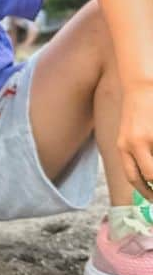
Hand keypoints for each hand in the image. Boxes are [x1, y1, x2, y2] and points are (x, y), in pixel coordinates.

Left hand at [118, 83, 152, 199]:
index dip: (146, 192)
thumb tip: (149, 176)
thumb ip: (138, 152)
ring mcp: (148, 136)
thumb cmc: (140, 109)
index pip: (133, 177)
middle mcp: (133, 143)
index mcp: (123, 146)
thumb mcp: (132, 132)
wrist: (142, 82)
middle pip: (150, 175)